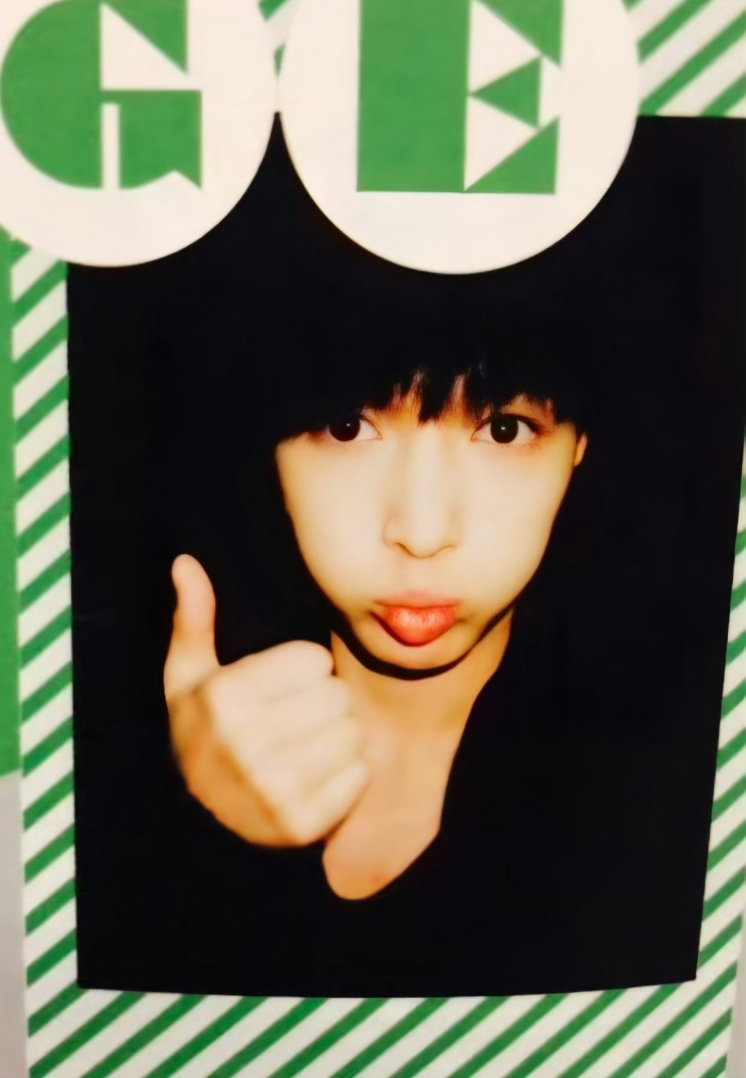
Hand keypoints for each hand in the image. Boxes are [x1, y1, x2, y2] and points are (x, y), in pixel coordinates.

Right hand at [164, 555, 368, 846]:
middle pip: (338, 696)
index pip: (314, 660)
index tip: (280, 690)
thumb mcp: (188, 677)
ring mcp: (274, 788)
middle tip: (298, 721)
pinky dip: (349, 776)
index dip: (302, 671)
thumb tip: (186, 562)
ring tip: (308, 749)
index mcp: (222, 699)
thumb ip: (194, 618)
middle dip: (325, 704)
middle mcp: (246, 744)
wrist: (202, 825)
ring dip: (340, 738)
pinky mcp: (302, 824)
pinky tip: (318, 780)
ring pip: (353, 734)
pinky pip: (361, 775)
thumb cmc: (204, 731)